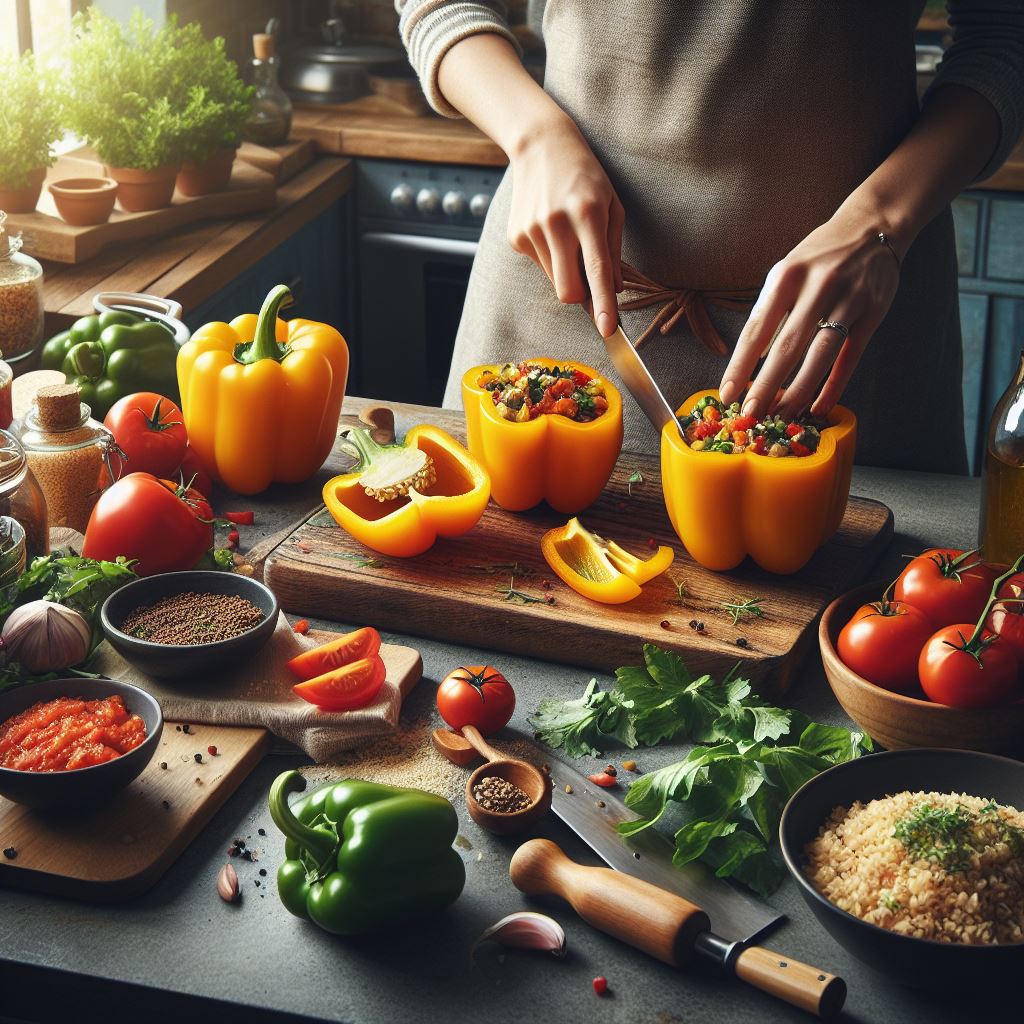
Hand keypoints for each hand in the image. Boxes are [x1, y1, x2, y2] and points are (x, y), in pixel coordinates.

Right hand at [507, 119, 623, 337]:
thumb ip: (614, 250)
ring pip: (554, 280)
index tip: (608, 329)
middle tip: (588, 281)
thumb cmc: (585, 176)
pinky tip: (550, 230)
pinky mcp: (516, 236)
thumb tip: (614, 290)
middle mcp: (557, 223)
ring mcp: (532, 231)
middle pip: (567, 290)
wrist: (541, 145)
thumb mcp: (612, 205)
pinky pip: (540, 265)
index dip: (603, 304)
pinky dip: (550, 258)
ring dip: (565, 269)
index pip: (597, 270)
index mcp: (588, 214)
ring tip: (567, 236)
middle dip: (580, 297)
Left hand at [719, 210, 900, 419]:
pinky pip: (850, 357)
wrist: (873, 227)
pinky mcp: (874, 312)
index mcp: (786, 277)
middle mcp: (817, 286)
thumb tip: (752, 362)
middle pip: (787, 347)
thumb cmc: (819, 257)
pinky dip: (834, 385)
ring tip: (782, 415)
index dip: (740, 366)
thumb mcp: (786, 273)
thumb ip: (770, 314)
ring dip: (799, 391)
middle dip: (767, 385)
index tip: (727, 394)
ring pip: (821, 355)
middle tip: (751, 414)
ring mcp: (849, 299)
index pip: (756, 330)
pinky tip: (818, 406)